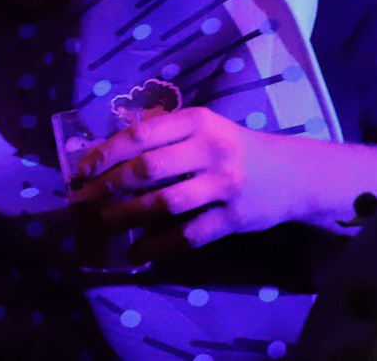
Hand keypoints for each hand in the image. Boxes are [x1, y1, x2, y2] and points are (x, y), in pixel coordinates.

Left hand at [74, 107, 303, 259]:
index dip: (106, 153)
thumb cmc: (232, 147)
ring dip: (128, 215)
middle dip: (109, 185)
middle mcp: (211, 150)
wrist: (293, 174)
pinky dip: (159, 247)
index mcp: (197, 121)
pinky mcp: (235, 219)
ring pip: (165, 203)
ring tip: (104, 223)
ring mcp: (225, 185)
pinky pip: (190, 235)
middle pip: (148, 169)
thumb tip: (105, 153)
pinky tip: (137, 254)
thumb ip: (162, 134)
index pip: (141, 135)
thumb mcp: (202, 127)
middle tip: (85, 198)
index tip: (83, 168)